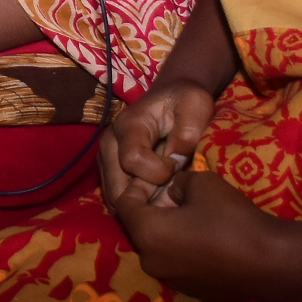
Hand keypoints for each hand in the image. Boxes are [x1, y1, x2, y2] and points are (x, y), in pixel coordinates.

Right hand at [98, 78, 216, 206]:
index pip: (133, 161)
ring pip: (115, 197)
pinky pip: (117, 198)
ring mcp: (106, 158)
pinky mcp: (109, 169)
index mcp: (128, 125)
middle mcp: (109, 142)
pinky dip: (136, 204)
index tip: (179, 163)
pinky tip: (155, 197)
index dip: (160, 172)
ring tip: (164, 194)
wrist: (172, 97)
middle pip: (117, 188)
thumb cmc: (185, 101)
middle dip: (146, 197)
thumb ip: (187, 131)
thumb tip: (175, 161)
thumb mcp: (195, 106)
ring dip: (140, 203)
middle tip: (171, 190)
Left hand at [103, 167, 289, 301]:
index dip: (137, 185)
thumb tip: (171, 190)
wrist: (273, 261)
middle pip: (139, 227)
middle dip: (152, 206)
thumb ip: (176, 181)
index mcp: (147, 234)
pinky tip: (205, 235)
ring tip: (192, 213)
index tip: (158, 176)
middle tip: (175, 192)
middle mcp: (151, 261)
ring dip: (167, 227)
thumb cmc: (233, 218)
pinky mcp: (190, 289)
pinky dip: (182, 246)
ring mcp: (170, 279)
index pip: (124, 204)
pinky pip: (175, 261)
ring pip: (157, 245)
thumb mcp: (201, 182)